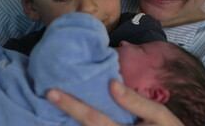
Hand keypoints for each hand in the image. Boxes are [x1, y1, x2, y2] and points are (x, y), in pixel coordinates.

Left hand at [47, 80, 182, 125]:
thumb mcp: (159, 115)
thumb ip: (135, 101)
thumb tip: (111, 83)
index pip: (91, 118)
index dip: (70, 105)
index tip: (51, 92)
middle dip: (62, 115)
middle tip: (45, 97)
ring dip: (68, 122)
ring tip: (53, 106)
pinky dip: (80, 125)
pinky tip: (71, 116)